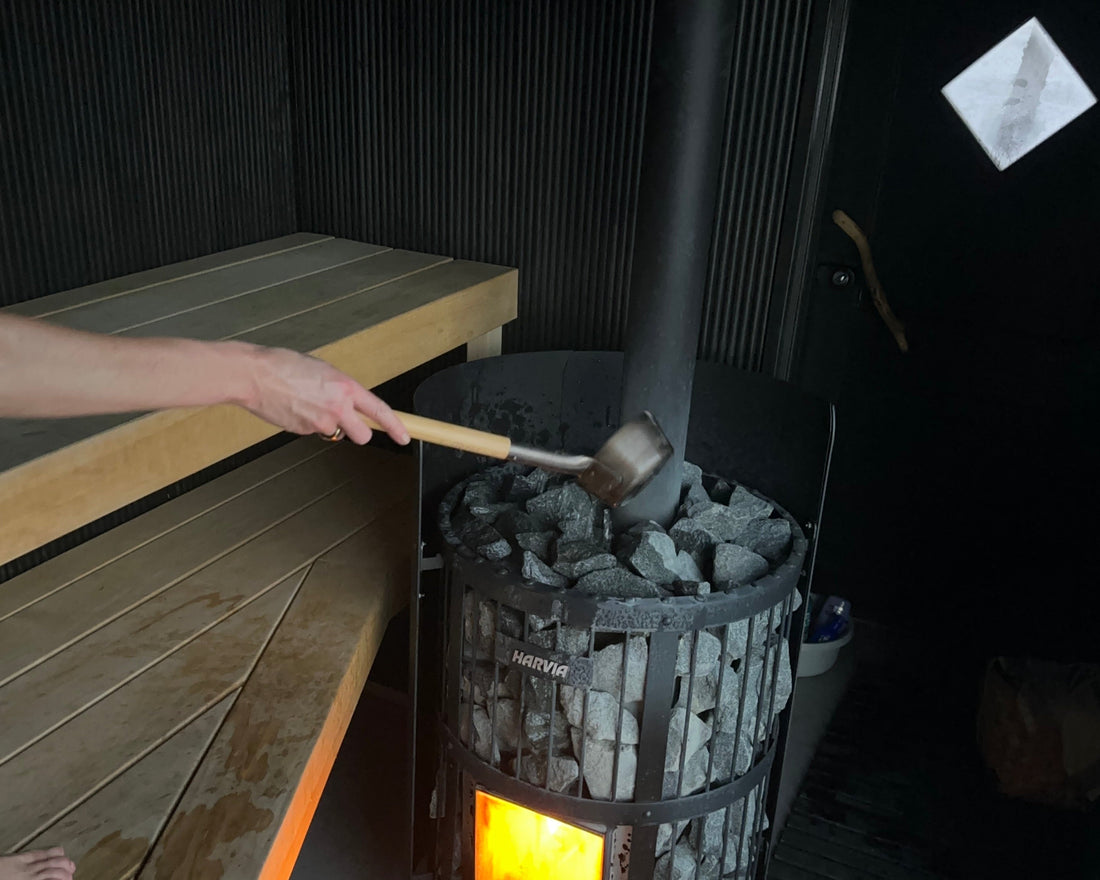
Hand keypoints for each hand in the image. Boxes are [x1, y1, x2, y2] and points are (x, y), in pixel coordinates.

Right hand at [240, 346, 409, 445]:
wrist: (254, 375)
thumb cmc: (284, 365)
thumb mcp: (323, 370)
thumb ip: (340, 389)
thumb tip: (347, 403)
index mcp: (345, 387)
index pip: (379, 411)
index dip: (395, 426)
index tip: (405, 435)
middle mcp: (337, 407)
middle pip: (362, 436)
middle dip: (356, 432)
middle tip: (343, 420)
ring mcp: (320, 423)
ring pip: (333, 432)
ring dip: (325, 424)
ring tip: (306, 403)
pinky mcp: (303, 432)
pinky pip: (312, 431)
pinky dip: (306, 422)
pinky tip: (293, 407)